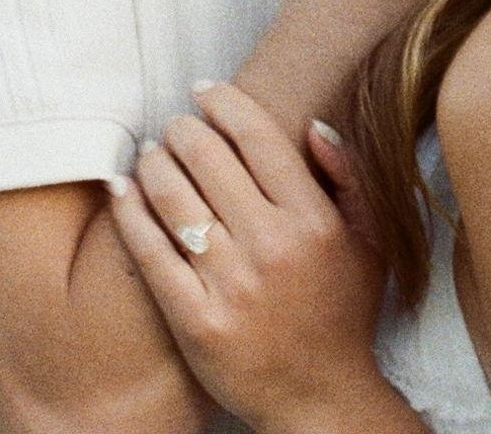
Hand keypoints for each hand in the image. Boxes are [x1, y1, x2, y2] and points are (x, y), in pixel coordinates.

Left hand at [109, 80, 387, 432]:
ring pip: (173, 198)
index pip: (258, 136)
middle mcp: (270, 246)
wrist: (320, 401)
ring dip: (152, 161)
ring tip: (149, 153)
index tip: (205, 89)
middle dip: (182, 128)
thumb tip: (312, 124)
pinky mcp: (195, 320)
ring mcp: (230, 285)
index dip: (225, 102)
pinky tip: (121, 190)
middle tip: (174, 124)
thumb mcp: (369, 240)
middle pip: (208, 157)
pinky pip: (149, 253)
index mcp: (312, 220)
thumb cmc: (343, 313)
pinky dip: (129, 213)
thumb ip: (348, 176)